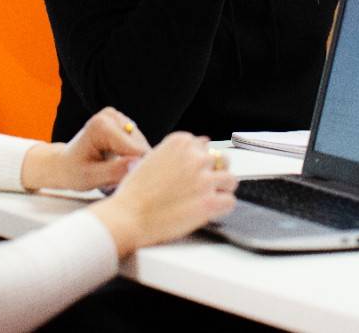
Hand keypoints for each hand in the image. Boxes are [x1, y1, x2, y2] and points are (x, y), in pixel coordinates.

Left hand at [20, 107, 148, 191]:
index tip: (126, 183)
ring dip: (134, 160)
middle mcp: (110, 115)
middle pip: (139, 145)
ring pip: (141, 144)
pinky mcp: (122, 120)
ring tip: (115, 170)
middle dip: (134, 164)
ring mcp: (117, 116)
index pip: (134, 149)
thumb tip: (138, 164)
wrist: (64, 163)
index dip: (136, 168)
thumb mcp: (91, 177)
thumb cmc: (74, 172)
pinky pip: (137, 142)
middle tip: (116, 179)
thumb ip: (115, 171)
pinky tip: (117, 161)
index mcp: (101, 126)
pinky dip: (131, 155)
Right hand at [89, 132, 236, 256]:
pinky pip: (230, 201)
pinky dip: (222, 208)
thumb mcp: (151, 159)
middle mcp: (195, 157)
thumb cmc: (134, 192)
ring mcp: (205, 179)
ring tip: (208, 199)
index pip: (203, 145)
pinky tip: (210, 211)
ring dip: (221, 189)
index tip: (191, 172)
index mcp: (180, 142)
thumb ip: (174, 153)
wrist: (128, 216)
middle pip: (221, 159)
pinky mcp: (210, 202)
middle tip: (202, 185)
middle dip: (214, 171)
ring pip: (230, 179)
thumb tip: (196, 148)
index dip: (198, 161)